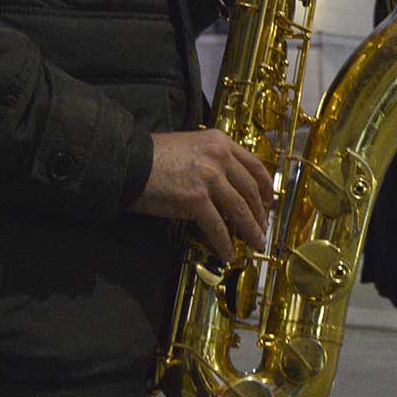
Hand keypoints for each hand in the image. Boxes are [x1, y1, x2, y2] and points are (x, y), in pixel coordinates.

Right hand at [128, 130, 272, 261]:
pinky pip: (217, 226)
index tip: (269, 202)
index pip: (254, 165)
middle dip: (260, 214)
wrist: (127, 162)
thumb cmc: (154, 156)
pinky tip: (227, 253)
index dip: (266, 187)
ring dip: (250, 231)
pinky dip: (224, 243)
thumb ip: (213, 160)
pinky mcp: (195, 199)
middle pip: (250, 190)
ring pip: (239, 210)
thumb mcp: (192, 146)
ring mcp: (209, 178)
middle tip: (263, 229)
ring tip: (255, 244)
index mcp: (220, 142)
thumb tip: (229, 188)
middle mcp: (219, 157)